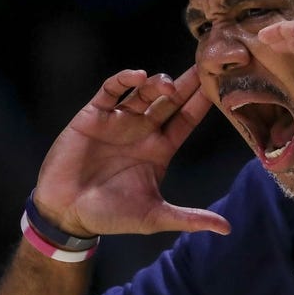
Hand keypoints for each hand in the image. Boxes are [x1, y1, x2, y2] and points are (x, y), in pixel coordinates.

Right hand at [35, 65, 230, 236]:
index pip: (185, 120)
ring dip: (157, 83)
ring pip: (143, 92)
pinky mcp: (93, 115)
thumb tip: (227, 228)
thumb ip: (189, 218)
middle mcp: (141, 131)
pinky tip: (138, 77)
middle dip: (186, 83)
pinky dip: (123, 80)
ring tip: (168, 84)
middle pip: (169, 100)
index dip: (201, 104)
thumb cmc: (110, 216)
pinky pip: (111, 90)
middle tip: (204, 65)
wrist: (66, 212)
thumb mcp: (154, 216)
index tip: (218, 86)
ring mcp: (118, 120)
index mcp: (159, 150)